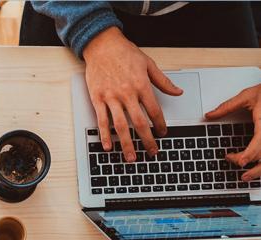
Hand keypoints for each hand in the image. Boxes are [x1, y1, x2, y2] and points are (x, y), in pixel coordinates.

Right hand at [83, 27, 182, 161]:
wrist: (102, 46)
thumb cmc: (124, 53)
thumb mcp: (148, 64)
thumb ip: (163, 81)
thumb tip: (177, 92)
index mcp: (141, 85)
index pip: (154, 110)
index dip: (160, 124)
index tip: (163, 133)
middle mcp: (127, 94)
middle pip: (139, 122)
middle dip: (147, 140)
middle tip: (152, 152)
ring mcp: (111, 98)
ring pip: (121, 126)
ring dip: (126, 144)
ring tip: (131, 157)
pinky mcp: (98, 100)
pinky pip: (102, 121)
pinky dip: (105, 135)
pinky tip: (108, 146)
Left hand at [206, 85, 260, 180]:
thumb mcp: (248, 96)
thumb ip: (228, 107)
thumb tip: (209, 115)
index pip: (259, 143)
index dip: (247, 154)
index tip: (236, 160)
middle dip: (250, 165)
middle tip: (237, 169)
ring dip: (259, 170)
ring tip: (246, 177)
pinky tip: (256, 167)